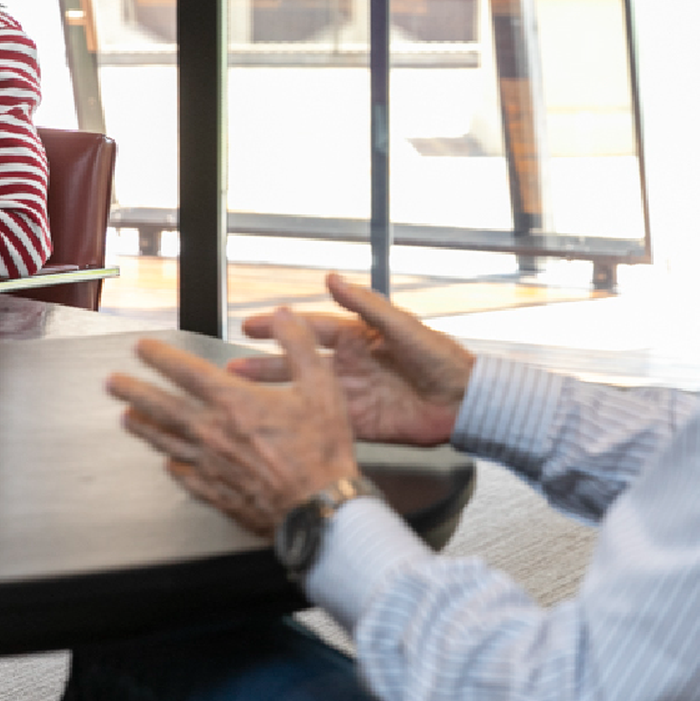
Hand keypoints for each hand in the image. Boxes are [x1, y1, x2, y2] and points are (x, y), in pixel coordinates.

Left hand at [106, 309, 360, 537]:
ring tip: (127, 419)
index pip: (184, 372)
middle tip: (113, 383)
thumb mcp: (321, 387)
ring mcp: (210, 465)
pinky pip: (185, 477)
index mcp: (233, 403)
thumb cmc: (322, 453)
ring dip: (144, 428)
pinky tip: (168, 465)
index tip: (142, 349)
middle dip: (133, 391)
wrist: (320, 508)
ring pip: (165, 442)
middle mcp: (213, 433)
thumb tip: (286, 317)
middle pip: (161, 407)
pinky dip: (173, 467)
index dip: (159, 357)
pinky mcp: (216, 493)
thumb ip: (300, 346)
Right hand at [229, 273, 474, 447]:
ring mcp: (354, 393)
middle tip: (234, 366)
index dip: (281, 327)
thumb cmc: (441, 358)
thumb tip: (332, 278)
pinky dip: (302, 419)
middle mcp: (351, 364)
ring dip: (277, 392)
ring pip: (305, 390)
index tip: (251, 326)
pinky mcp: (362, 421)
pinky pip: (326, 418)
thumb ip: (364, 304)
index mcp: (359, 336)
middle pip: (300, 362)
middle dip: (266, 363)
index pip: (310, 328)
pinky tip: (280, 422)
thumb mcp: (401, 326)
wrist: (465, 401)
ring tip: (247, 394)